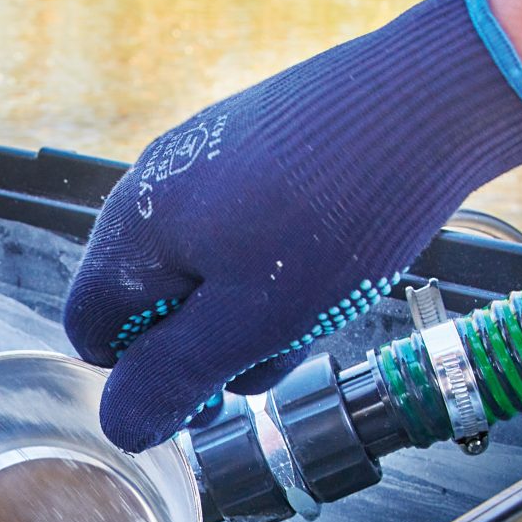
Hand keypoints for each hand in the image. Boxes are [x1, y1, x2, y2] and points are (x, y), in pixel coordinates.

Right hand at [62, 0, 521, 451]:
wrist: (429, 98)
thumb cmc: (338, 212)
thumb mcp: (251, 320)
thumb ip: (174, 377)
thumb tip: (119, 423)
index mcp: (134, 225)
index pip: (91, 329)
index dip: (143, 375)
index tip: (212, 386)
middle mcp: (155, 182)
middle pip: (153, 302)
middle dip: (212, 342)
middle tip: (284, 342)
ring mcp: (206, 158)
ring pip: (209, 271)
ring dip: (257, 308)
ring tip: (324, 296)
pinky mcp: (257, 145)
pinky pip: (246, 230)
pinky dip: (284, 262)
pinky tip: (337, 255)